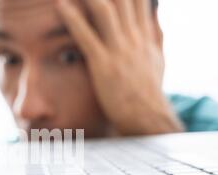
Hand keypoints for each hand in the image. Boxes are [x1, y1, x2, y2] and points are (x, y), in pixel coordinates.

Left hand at [57, 0, 183, 135]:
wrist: (148, 120)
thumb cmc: (149, 92)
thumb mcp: (157, 60)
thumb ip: (155, 35)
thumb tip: (155, 14)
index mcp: (144, 35)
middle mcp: (133, 38)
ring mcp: (119, 51)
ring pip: (103, 10)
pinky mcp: (103, 66)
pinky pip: (86, 37)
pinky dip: (73, 19)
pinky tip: (60, 5)